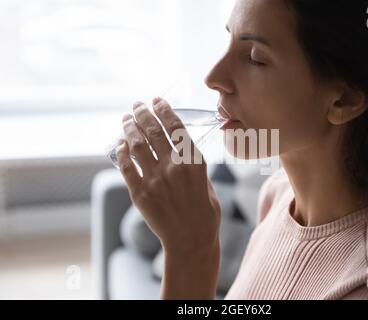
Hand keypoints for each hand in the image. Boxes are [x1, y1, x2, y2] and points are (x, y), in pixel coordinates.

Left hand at [116, 98, 220, 256]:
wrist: (191, 239)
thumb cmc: (204, 212)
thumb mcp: (206, 181)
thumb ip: (191, 163)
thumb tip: (175, 148)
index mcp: (194, 161)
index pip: (175, 126)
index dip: (163, 109)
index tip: (156, 100)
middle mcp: (174, 166)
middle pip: (153, 131)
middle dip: (143, 113)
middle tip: (136, 105)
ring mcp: (155, 179)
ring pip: (137, 144)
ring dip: (129, 128)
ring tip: (126, 119)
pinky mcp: (140, 193)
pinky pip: (126, 166)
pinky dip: (121, 152)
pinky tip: (120, 144)